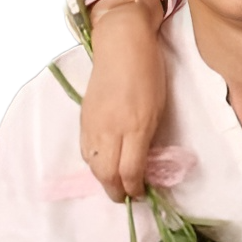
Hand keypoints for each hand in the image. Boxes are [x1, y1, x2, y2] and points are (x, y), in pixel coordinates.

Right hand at [79, 0, 166, 201]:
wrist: (121, 45)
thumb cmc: (149, 72)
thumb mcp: (158, 107)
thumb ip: (148, 136)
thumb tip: (143, 162)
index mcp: (135, 126)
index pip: (130, 172)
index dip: (136, 189)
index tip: (142, 193)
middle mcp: (111, 129)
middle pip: (106, 175)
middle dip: (116, 192)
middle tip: (126, 196)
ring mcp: (93, 124)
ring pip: (93, 165)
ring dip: (103, 180)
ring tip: (115, 184)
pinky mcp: (83, 118)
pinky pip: (85, 150)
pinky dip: (94, 163)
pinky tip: (103, 164)